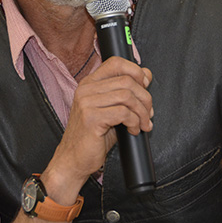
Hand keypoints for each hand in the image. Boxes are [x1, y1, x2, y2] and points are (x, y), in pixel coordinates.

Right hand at [42, 57, 152, 201]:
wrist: (74, 160)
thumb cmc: (93, 137)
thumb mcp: (113, 110)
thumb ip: (127, 93)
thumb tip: (147, 75)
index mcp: (90, 84)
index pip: (116, 62)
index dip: (136, 72)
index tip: (145, 87)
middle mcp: (86, 89)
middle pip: (127, 80)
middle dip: (145, 98)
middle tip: (147, 114)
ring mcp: (87, 103)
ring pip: (127, 96)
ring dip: (141, 112)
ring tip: (142, 124)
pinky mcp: (91, 118)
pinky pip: (123, 112)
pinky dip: (134, 122)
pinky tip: (132, 130)